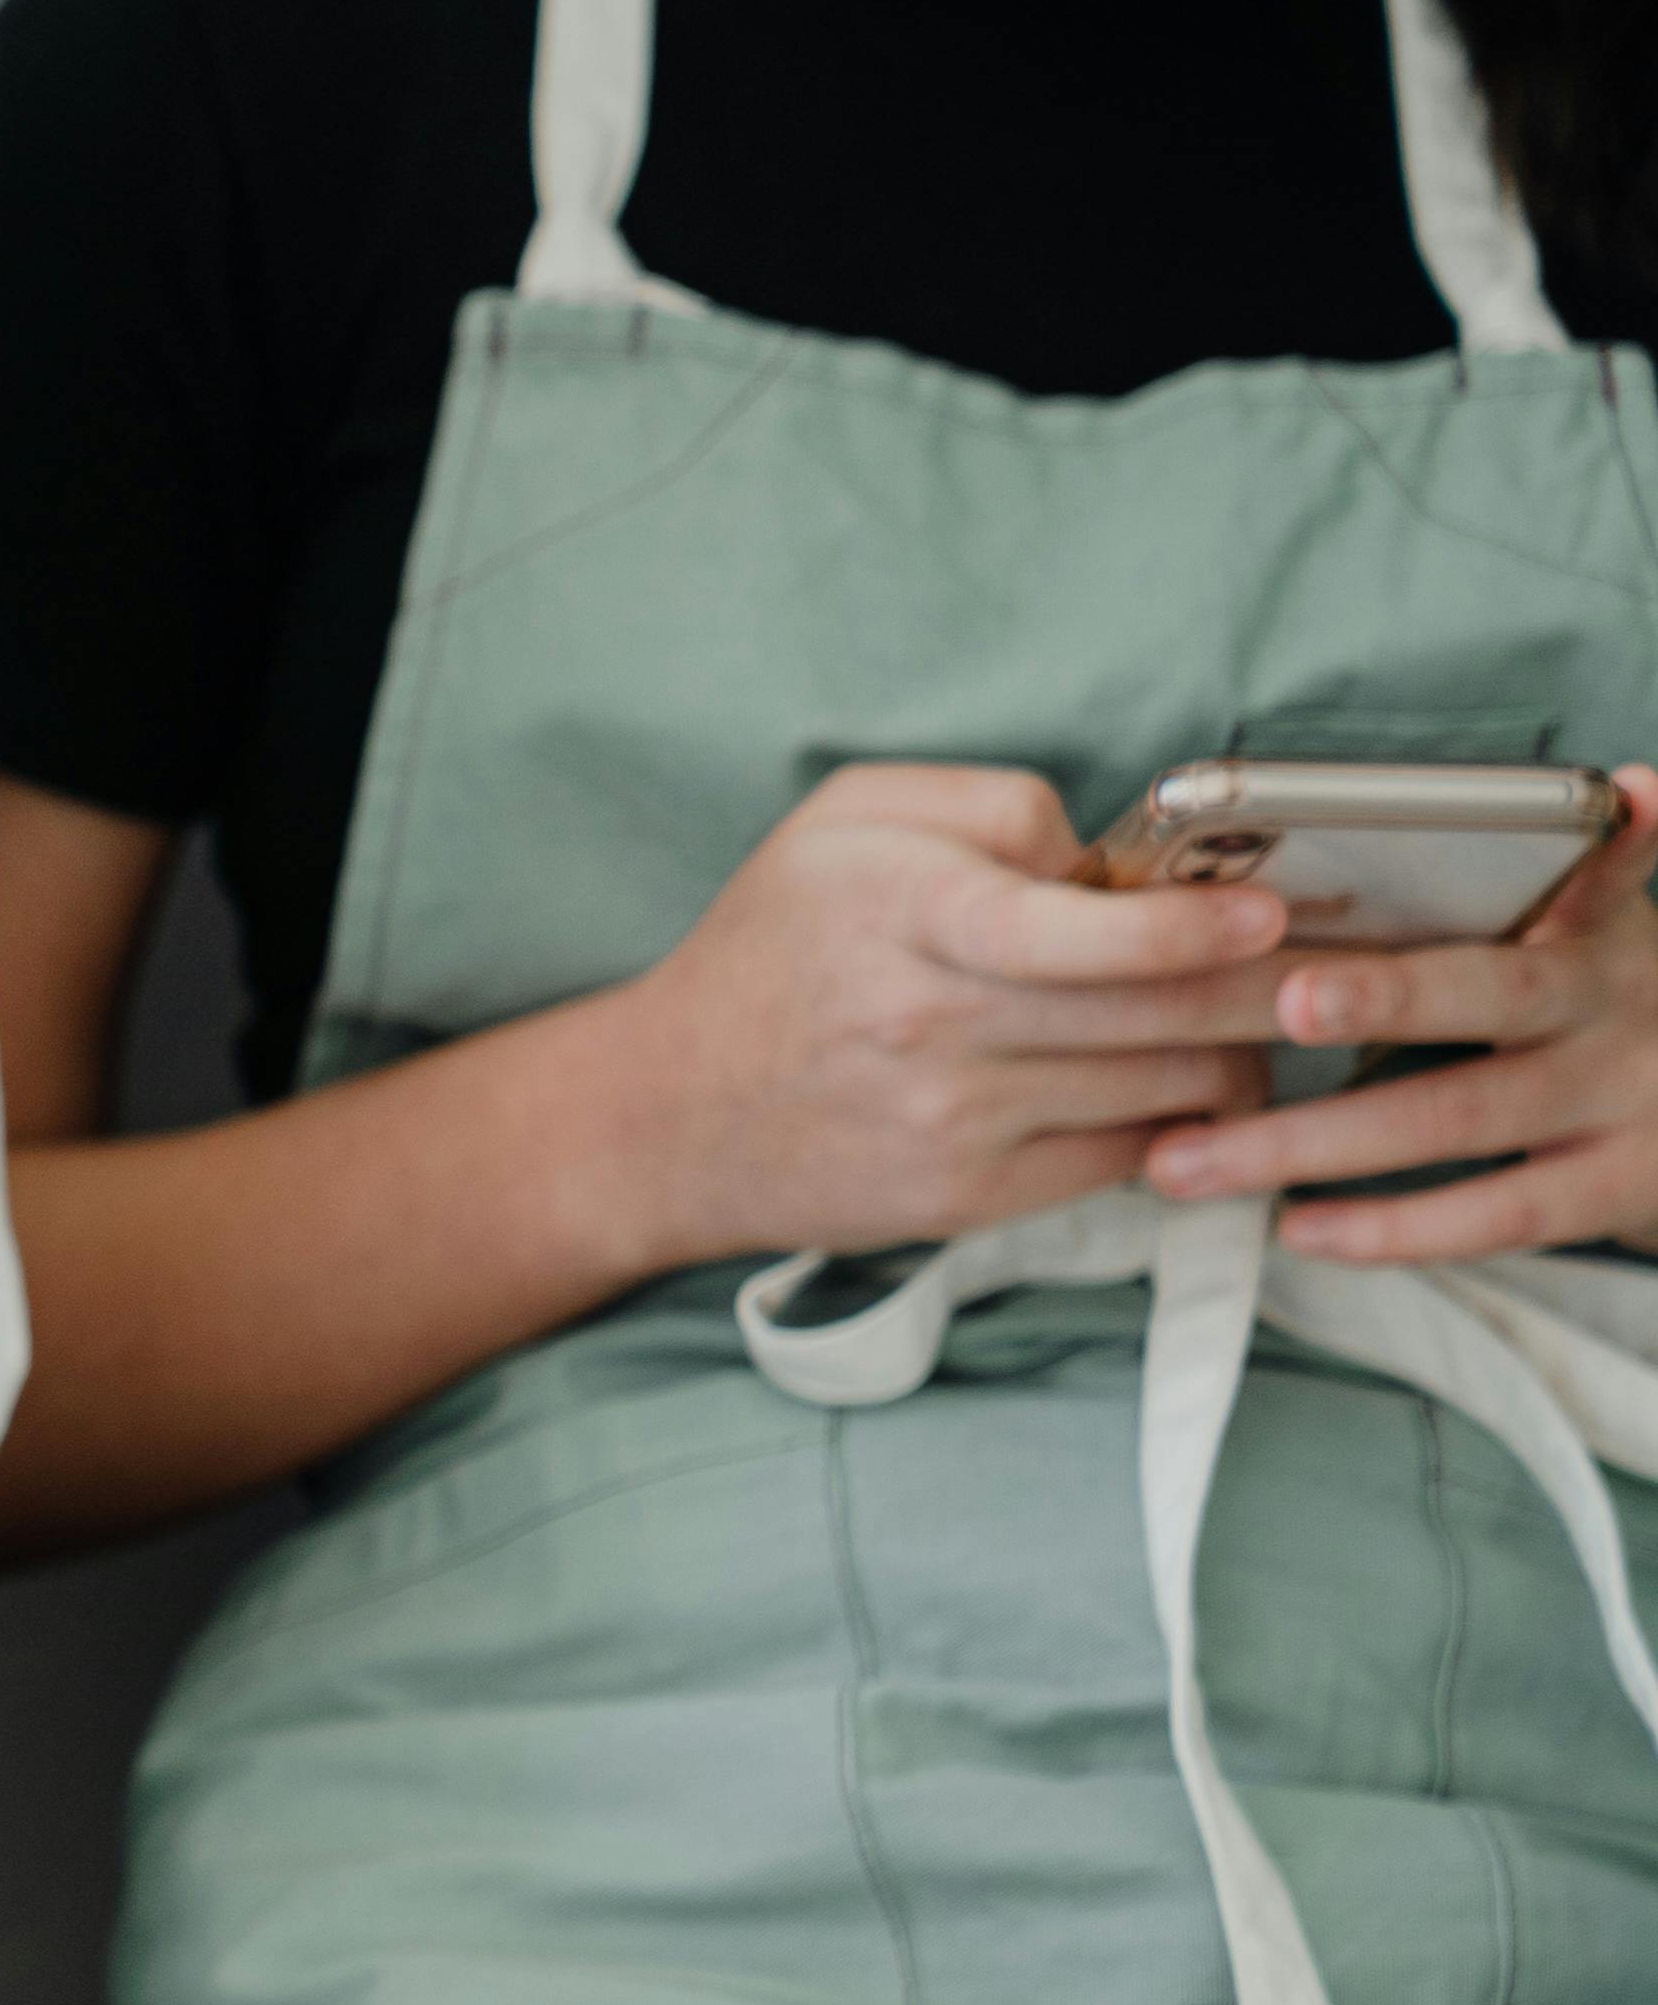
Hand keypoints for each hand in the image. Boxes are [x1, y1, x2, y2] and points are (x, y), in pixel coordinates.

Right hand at [558, 763, 1288, 1265]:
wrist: (665, 1114)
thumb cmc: (773, 947)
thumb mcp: (844, 822)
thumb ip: (990, 805)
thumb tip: (1115, 856)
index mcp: (905, 913)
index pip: (1078, 932)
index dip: (1192, 926)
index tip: (1270, 911)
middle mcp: (931, 1025)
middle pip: (1159, 1013)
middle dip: (1268, 987)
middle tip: (1339, 964)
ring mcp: (953, 1123)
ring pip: (1165, 1088)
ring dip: (1236, 1052)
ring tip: (1261, 1019)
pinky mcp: (967, 1199)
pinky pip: (1127, 1158)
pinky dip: (1180, 1123)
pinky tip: (1187, 1087)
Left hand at [1144, 763, 1657, 1260]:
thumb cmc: (1595, 1010)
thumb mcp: (1583, 937)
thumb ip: (1534, 889)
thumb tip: (1424, 837)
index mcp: (1594, 924)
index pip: (1606, 864)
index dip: (1629, 829)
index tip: (1625, 793)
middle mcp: (1615, 1000)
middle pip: (1492, 990)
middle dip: (1389, 996)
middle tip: (1289, 999)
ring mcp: (1625, 1098)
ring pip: (1455, 1115)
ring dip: (1310, 1141)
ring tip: (1184, 1161)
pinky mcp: (1617, 1187)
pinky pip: (1493, 1213)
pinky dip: (1388, 1227)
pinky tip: (1295, 1227)